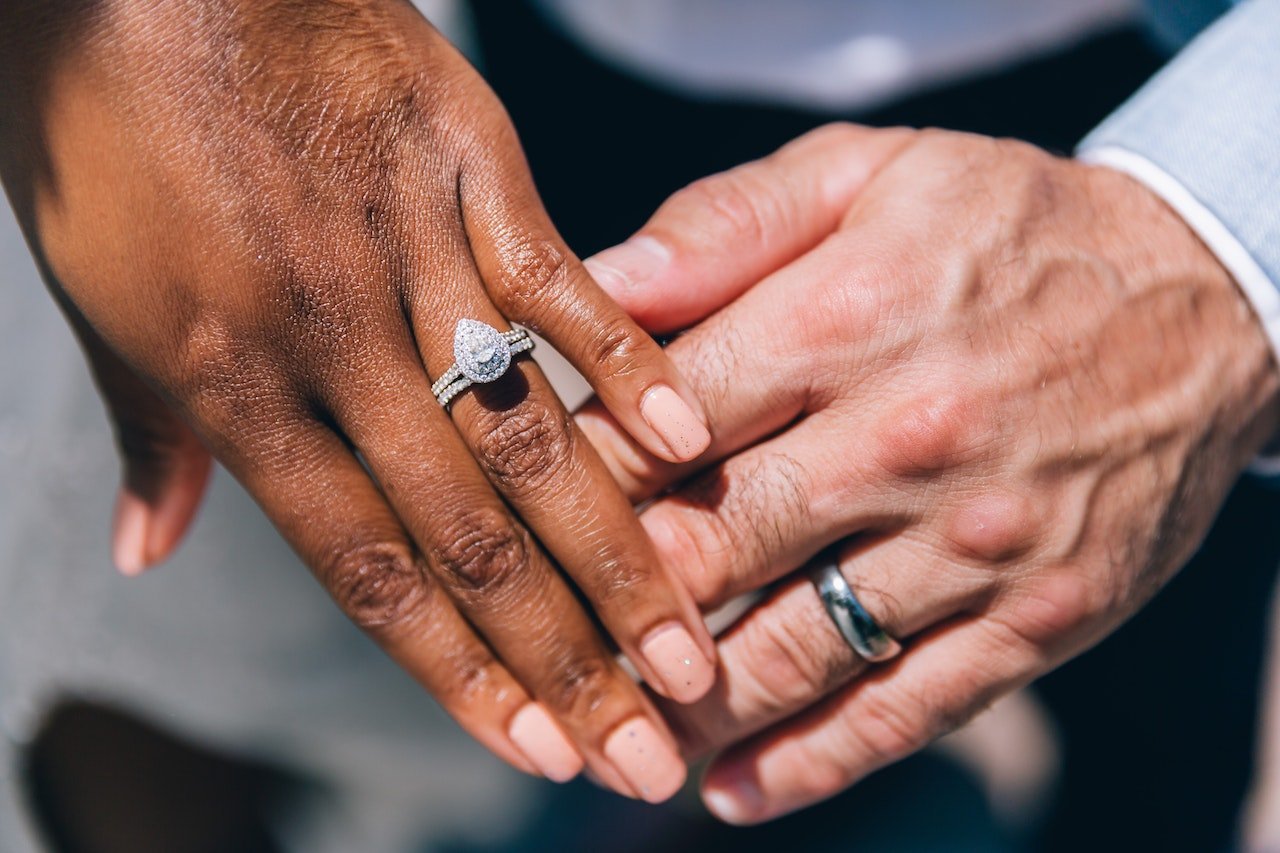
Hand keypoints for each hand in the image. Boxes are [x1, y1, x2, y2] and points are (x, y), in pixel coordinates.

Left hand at [0, 0, 717, 799]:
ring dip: (614, 551)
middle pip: (469, 532)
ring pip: (527, 431)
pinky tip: (690, 449)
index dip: (457, 673)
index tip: (537, 752)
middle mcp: (331, 340)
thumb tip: (147, 553)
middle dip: (563, 656)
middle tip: (642, 750)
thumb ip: (150, 433)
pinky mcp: (468, 164)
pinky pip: (557, 281)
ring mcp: (408, 250)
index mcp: (233, 383)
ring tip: (689, 647)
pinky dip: (625, 364)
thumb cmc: (106, 123)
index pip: (368, 567)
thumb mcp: (93, 294)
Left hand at [577, 124, 1279, 818]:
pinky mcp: (1037, 617)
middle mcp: (908, 440)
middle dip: (604, 603)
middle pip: (708, 547)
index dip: (570, 475)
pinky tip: (729, 789)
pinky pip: (904, 709)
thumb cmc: (1010, 228)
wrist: (1208, 297)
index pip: (660, 421)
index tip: (520, 511)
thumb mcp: (871, 172)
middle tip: (535, 635)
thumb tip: (597, 279)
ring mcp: (977, 544)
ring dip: (680, 706)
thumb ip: (727, 225)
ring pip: (788, 651)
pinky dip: (808, 762)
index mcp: (847, 319)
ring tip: (606, 730)